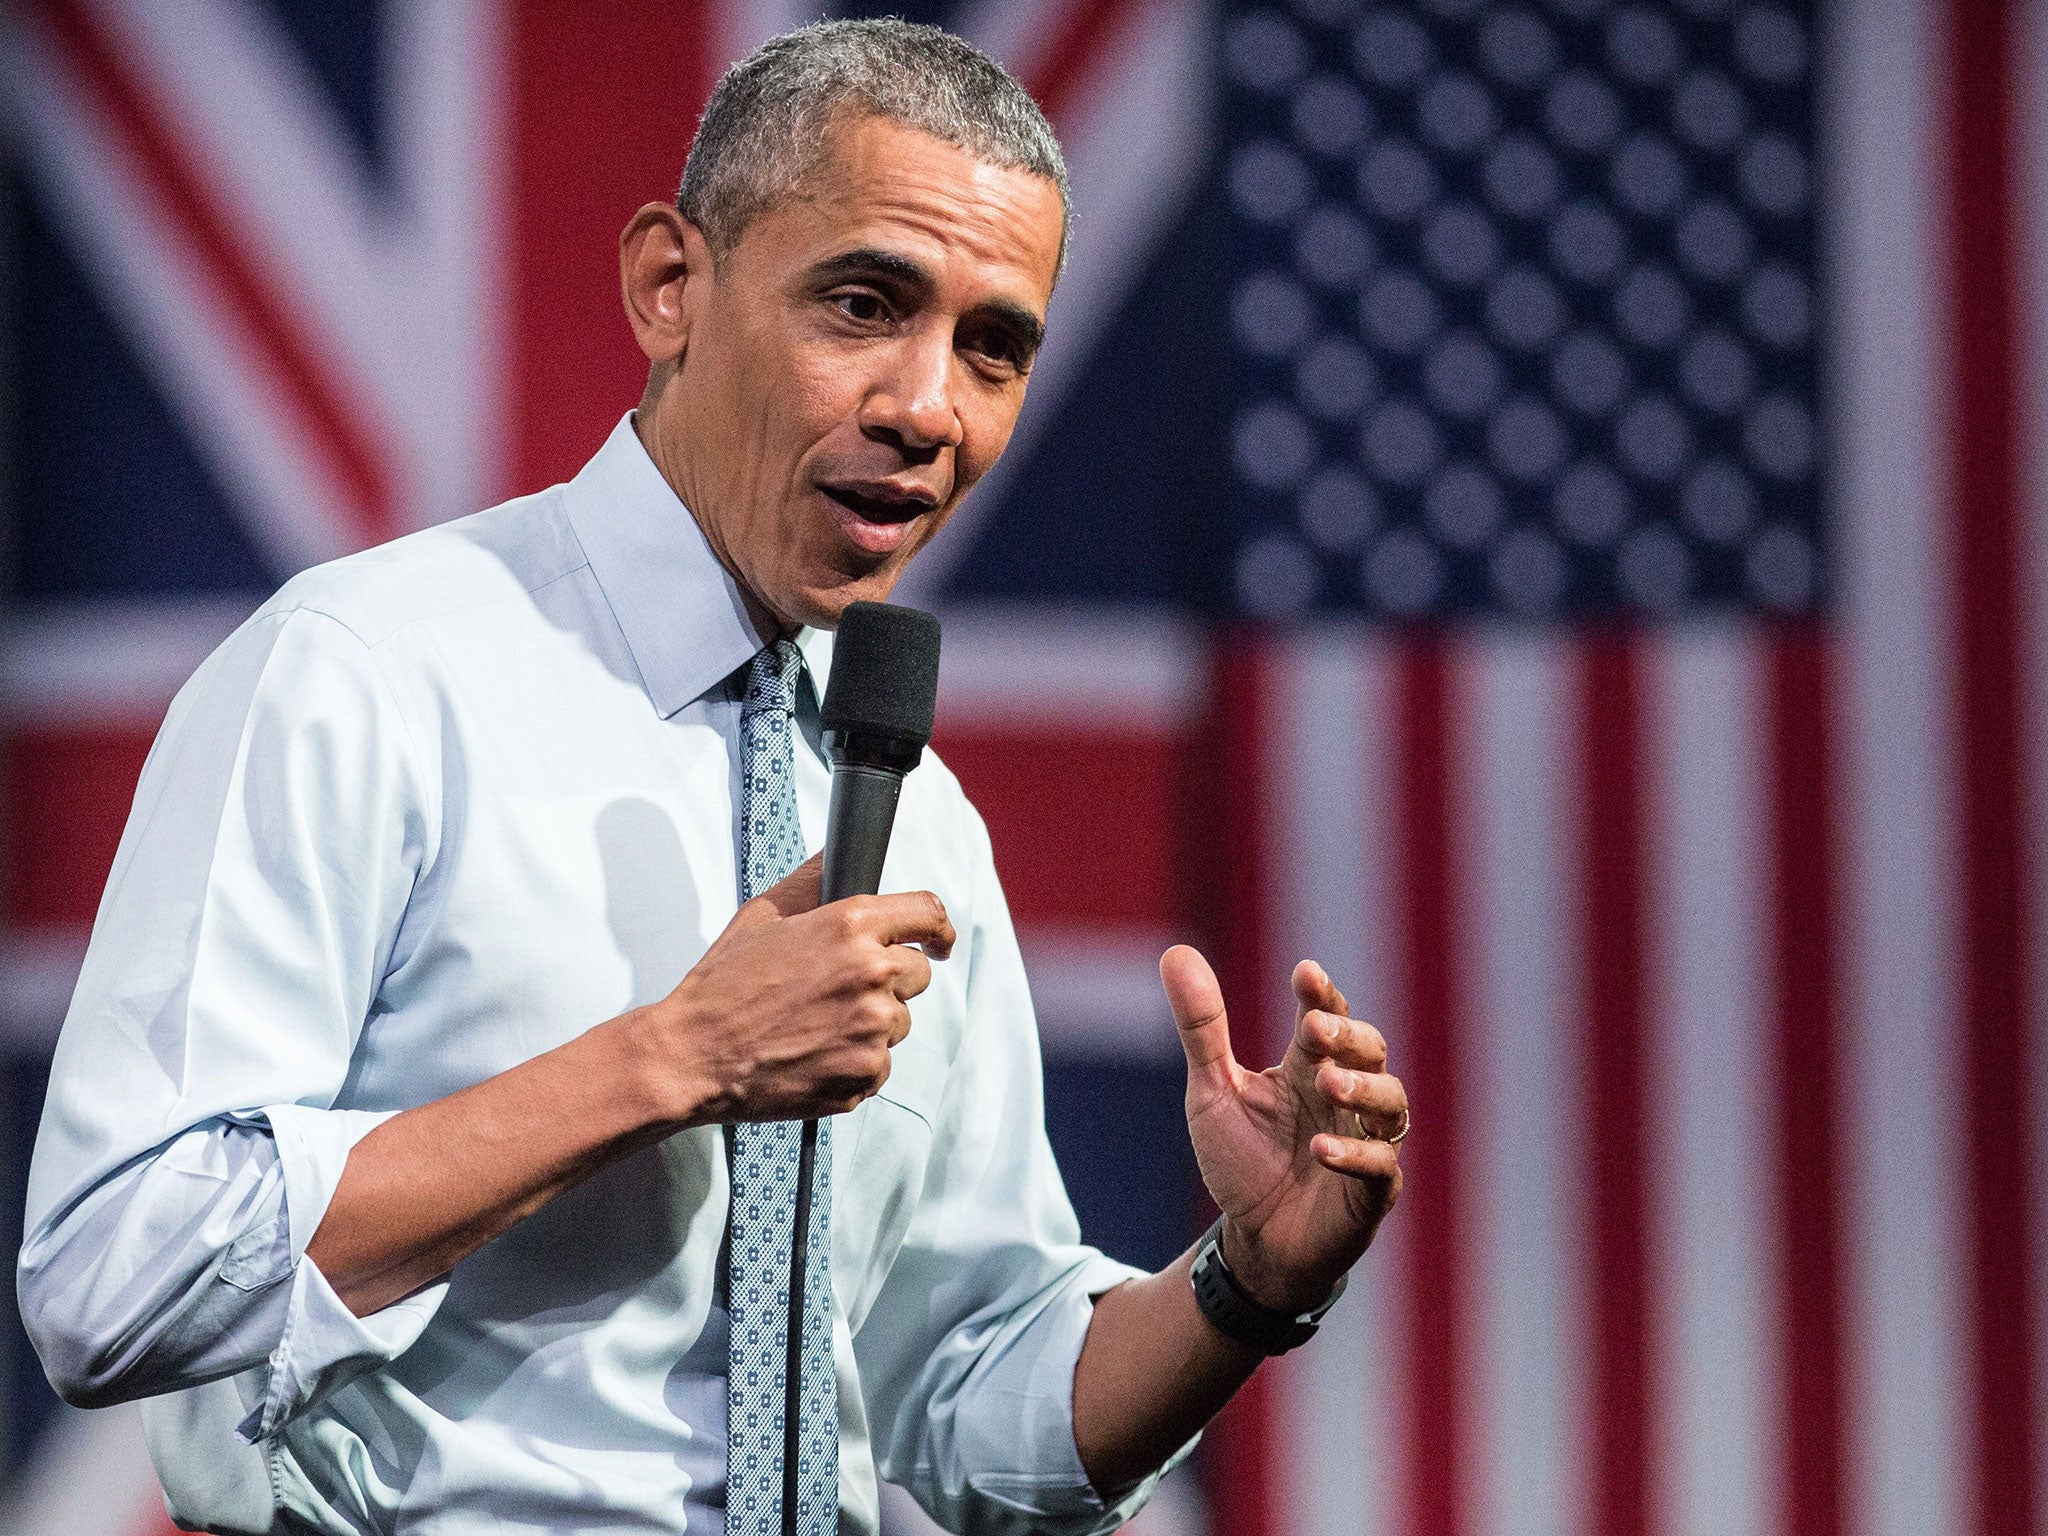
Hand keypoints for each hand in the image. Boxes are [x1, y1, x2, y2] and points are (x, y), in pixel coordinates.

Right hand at [639, 853, 955, 1123]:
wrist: (693, 1055)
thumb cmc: (723, 985)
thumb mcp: (764, 915)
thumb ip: (814, 880)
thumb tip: (840, 853)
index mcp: (850, 926)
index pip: (928, 915)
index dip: (938, 929)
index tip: (938, 942)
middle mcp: (870, 975)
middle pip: (918, 973)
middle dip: (889, 979)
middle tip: (839, 990)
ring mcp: (871, 1030)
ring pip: (900, 1021)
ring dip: (870, 1023)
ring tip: (815, 1024)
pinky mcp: (865, 1074)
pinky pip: (881, 1063)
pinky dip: (855, 1062)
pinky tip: (813, 1053)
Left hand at [1163, 945, 1402, 1312]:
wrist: (1254, 1242)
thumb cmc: (1242, 1160)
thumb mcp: (1212, 1092)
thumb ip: (1200, 1028)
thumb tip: (1175, 952)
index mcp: (1308, 1066)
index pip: (1327, 1017)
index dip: (1322, 994)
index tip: (1305, 974)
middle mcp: (1344, 1097)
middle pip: (1370, 1051)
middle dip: (1349, 1035)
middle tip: (1317, 1029)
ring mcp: (1364, 1142)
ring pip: (1390, 1103)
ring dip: (1362, 1088)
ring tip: (1327, 1081)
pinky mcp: (1370, 1193)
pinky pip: (1380, 1167)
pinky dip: (1356, 1154)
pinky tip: (1322, 1148)